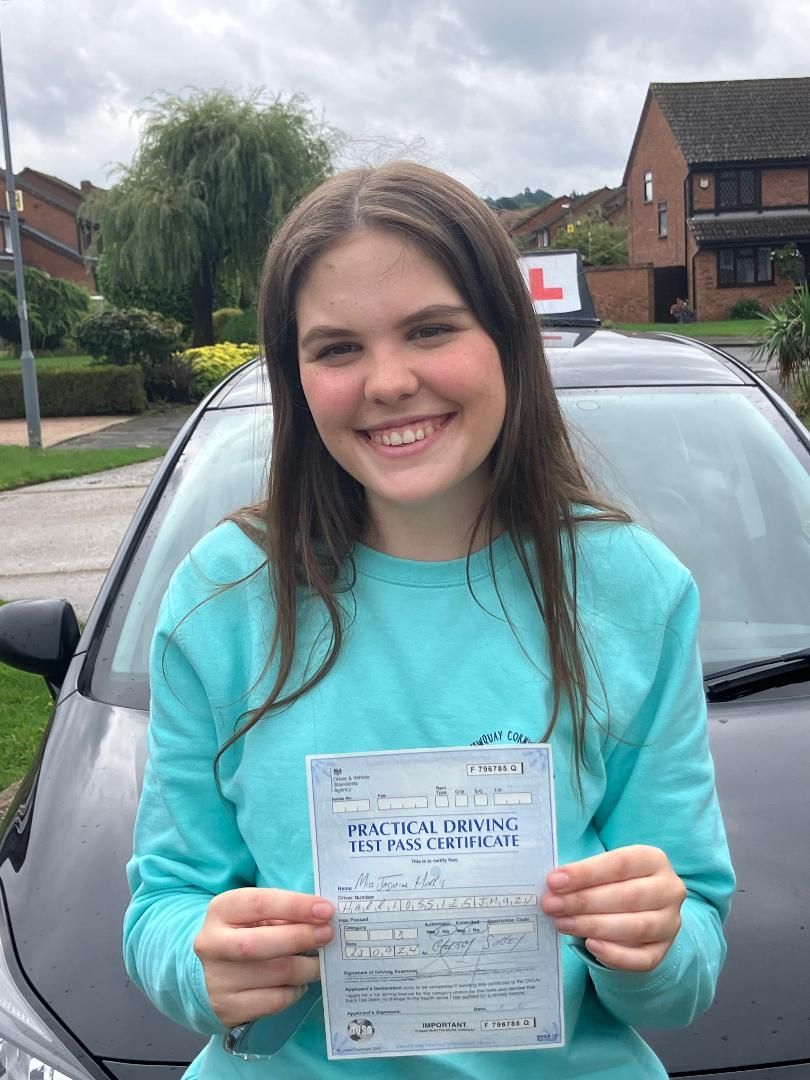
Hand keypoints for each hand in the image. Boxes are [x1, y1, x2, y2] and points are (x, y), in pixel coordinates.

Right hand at [193, 887, 333, 1027]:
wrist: (217, 970)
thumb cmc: (249, 932)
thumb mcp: (260, 915)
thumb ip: (287, 914)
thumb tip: (324, 918)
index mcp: (220, 910)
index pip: (259, 903)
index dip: (295, 906)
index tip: (326, 910)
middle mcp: (211, 944)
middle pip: (259, 944)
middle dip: (300, 938)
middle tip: (328, 935)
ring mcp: (217, 980)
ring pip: (274, 975)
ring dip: (307, 968)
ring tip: (318, 962)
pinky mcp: (227, 1008)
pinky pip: (275, 1001)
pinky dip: (295, 991)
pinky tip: (298, 982)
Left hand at [540, 845, 685, 971]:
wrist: (642, 909)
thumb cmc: (614, 882)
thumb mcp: (604, 869)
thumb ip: (584, 875)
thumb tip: (552, 886)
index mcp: (653, 859)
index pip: (619, 863)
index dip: (585, 873)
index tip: (554, 881)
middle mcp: (668, 889)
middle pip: (627, 896)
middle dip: (584, 901)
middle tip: (551, 905)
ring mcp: (670, 922)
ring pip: (636, 927)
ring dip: (594, 926)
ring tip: (562, 924)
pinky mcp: (664, 950)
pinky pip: (643, 959)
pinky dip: (616, 955)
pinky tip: (591, 946)